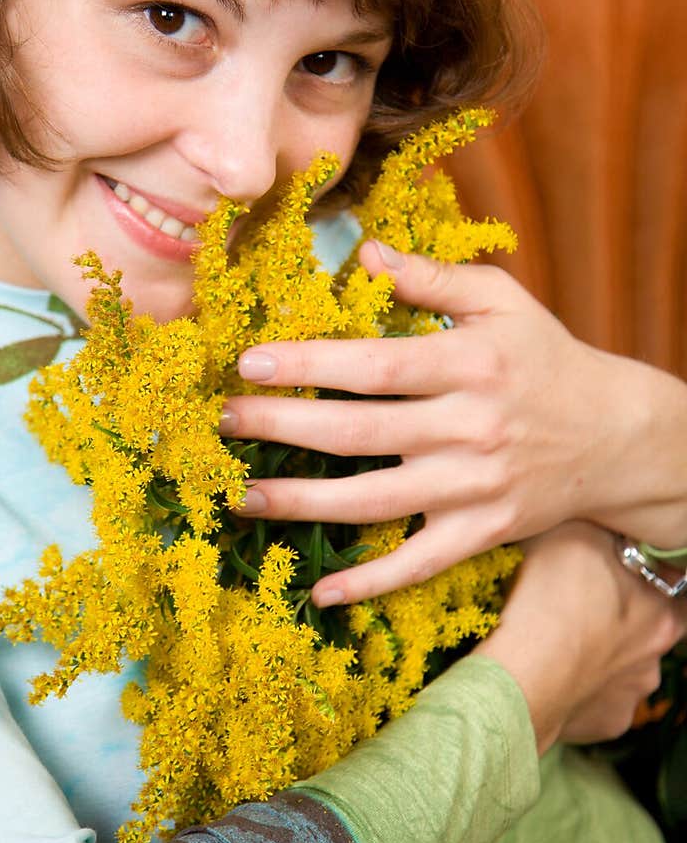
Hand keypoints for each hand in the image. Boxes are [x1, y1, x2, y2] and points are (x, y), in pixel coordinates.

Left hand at [221, 241, 686, 604]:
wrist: (617, 436)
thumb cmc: (546, 357)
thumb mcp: (502, 301)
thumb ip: (433, 277)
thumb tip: (365, 254)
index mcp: (470, 364)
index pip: (376, 367)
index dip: (309, 365)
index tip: (250, 361)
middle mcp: (470, 428)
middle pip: (361, 434)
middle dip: (284, 427)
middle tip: (225, 422)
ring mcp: (474, 487)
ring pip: (375, 502)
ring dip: (303, 503)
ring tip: (243, 497)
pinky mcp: (482, 532)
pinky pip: (419, 564)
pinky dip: (371, 582)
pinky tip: (320, 589)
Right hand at [474, 521, 686, 754]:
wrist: (521, 676)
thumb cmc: (548, 597)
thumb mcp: (572, 532)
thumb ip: (596, 526)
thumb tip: (600, 519)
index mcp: (662, 607)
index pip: (665, 581)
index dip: (634, 570)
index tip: (604, 566)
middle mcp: (657, 654)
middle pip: (643, 626)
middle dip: (615, 615)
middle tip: (574, 603)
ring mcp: (633, 694)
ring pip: (619, 666)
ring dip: (595, 653)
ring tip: (554, 640)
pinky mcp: (607, 724)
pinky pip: (594, 700)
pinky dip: (576, 687)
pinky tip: (549, 671)